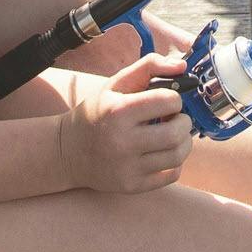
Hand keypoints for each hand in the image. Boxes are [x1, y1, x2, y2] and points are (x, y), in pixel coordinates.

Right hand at [55, 50, 194, 193]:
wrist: (68, 151)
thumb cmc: (97, 112)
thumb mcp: (116, 83)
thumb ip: (149, 66)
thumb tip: (182, 66)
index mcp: (119, 111)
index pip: (168, 101)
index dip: (174, 99)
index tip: (167, 101)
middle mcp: (122, 141)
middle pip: (176, 132)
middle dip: (184, 121)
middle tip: (175, 119)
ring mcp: (127, 167)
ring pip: (177, 156)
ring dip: (184, 142)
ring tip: (173, 134)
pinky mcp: (132, 186)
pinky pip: (172, 175)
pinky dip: (175, 162)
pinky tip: (163, 152)